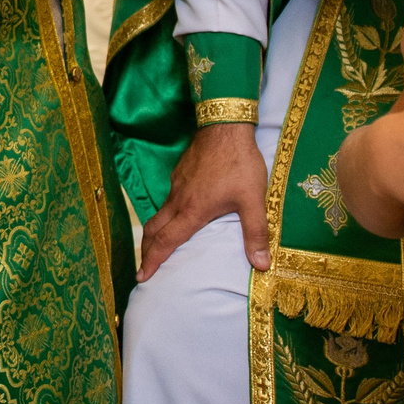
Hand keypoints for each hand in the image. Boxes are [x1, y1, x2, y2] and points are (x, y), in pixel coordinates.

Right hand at [139, 120, 267, 278]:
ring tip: (156, 246)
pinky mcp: (180, 173)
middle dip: (147, 251)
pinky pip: (167, 199)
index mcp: (193, 210)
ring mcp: (177, 185)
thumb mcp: (253, 200)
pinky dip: (164, 215)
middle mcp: (179, 200)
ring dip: (154, 233)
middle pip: (153, 229)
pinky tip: (176, 215)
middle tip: (143, 268)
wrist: (225, 126)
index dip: (153, 261)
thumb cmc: (239, 163)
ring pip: (159, 213)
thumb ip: (256, 233)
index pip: (166, 241)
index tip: (142, 277)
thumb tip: (261, 265)